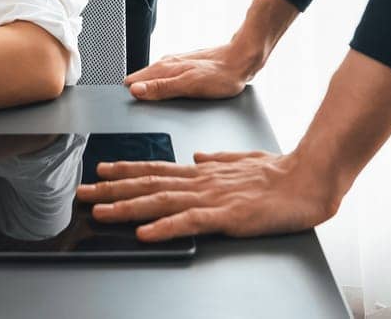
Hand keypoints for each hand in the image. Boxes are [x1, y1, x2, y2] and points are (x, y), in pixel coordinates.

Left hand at [74, 149, 345, 241]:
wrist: (307, 181)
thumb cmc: (280, 174)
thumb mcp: (243, 161)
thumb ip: (218, 160)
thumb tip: (198, 157)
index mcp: (204, 171)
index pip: (156, 169)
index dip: (127, 170)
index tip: (101, 169)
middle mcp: (200, 181)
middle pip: (148, 185)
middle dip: (112, 189)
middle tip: (83, 192)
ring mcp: (211, 198)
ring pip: (160, 202)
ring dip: (127, 208)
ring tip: (101, 212)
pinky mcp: (226, 216)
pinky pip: (188, 223)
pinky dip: (163, 227)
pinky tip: (144, 232)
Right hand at [122, 40, 262, 100]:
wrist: (242, 61)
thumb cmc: (221, 75)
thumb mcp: (189, 86)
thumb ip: (161, 88)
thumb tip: (135, 91)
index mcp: (164, 68)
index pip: (132, 82)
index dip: (127, 96)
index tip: (126, 110)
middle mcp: (167, 64)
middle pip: (141, 82)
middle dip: (136, 96)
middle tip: (135, 113)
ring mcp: (176, 66)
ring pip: (153, 81)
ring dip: (149, 93)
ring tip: (147, 107)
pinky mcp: (185, 70)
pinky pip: (166, 81)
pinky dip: (162, 90)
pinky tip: (167, 99)